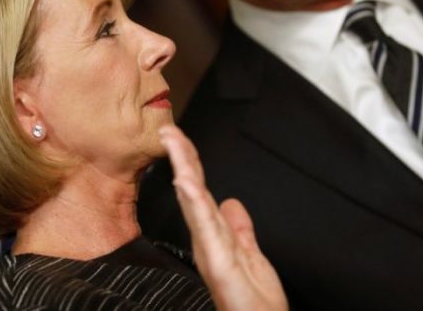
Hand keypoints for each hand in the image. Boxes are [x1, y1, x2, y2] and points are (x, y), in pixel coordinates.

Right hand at [159, 125, 287, 310]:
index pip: (199, 189)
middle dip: (181, 158)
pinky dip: (194, 204)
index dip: (189, 161)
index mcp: (214, 234)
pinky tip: (185, 184)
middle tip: (168, 130)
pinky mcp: (217, 264)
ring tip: (174, 145)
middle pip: (192, 190)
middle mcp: (208, 239)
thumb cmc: (254, 302)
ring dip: (184, 171)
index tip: (178, 135)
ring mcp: (210, 250)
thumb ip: (240, 228)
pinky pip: (205, 230)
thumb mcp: (250, 256)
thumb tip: (232, 204)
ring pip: (194, 203)